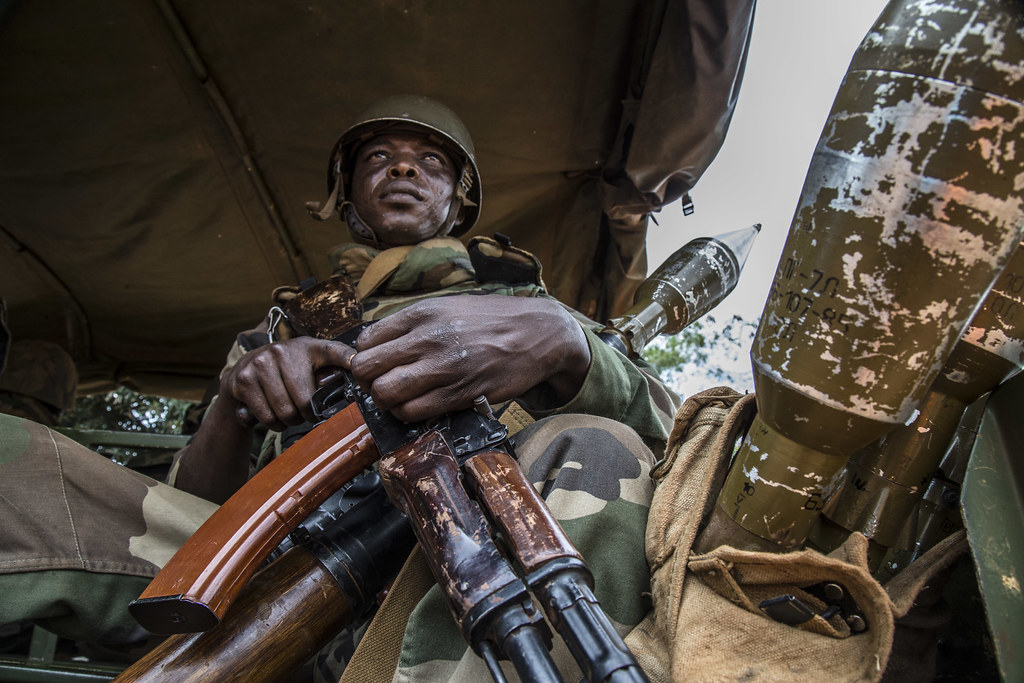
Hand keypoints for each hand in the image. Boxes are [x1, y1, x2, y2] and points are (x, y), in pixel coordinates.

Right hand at [219, 336, 355, 430]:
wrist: (242, 373)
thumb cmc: (284, 373)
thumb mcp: (308, 365)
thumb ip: (329, 375)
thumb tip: (356, 390)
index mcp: (308, 347)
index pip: (333, 351)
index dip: (347, 359)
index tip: (357, 364)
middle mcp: (283, 350)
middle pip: (305, 401)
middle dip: (306, 415)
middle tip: (302, 412)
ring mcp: (261, 363)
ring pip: (285, 412)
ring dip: (288, 421)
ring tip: (287, 411)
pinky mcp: (244, 379)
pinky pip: (267, 416)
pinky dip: (272, 423)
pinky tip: (271, 412)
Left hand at [349, 295, 590, 421]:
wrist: (538, 332)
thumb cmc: (492, 320)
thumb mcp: (449, 305)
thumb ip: (414, 323)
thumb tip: (378, 344)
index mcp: (422, 313)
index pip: (365, 342)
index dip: (366, 357)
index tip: (378, 365)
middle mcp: (428, 338)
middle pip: (367, 369)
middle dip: (369, 381)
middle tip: (383, 384)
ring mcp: (443, 367)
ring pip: (385, 394)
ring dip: (387, 401)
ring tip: (401, 398)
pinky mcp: (460, 393)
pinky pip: (412, 412)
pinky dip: (408, 414)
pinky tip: (420, 406)